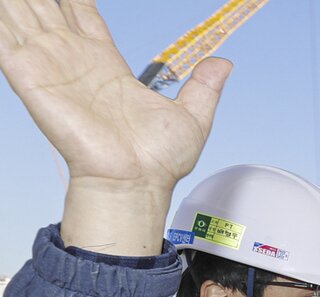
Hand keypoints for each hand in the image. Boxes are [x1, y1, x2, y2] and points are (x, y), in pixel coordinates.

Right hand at [0, 0, 231, 252]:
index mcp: (105, 63)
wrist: (135, 181)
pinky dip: (0, 17)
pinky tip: (0, 3)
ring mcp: (49, 65)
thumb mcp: (193, 116)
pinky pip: (3, 38)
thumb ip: (204, 86)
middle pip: (47, 7)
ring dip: (15, 0)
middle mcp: (73, 59)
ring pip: (21, 13)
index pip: (81, 13)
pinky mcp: (30, 77)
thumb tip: (223, 62)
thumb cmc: (158, 161)